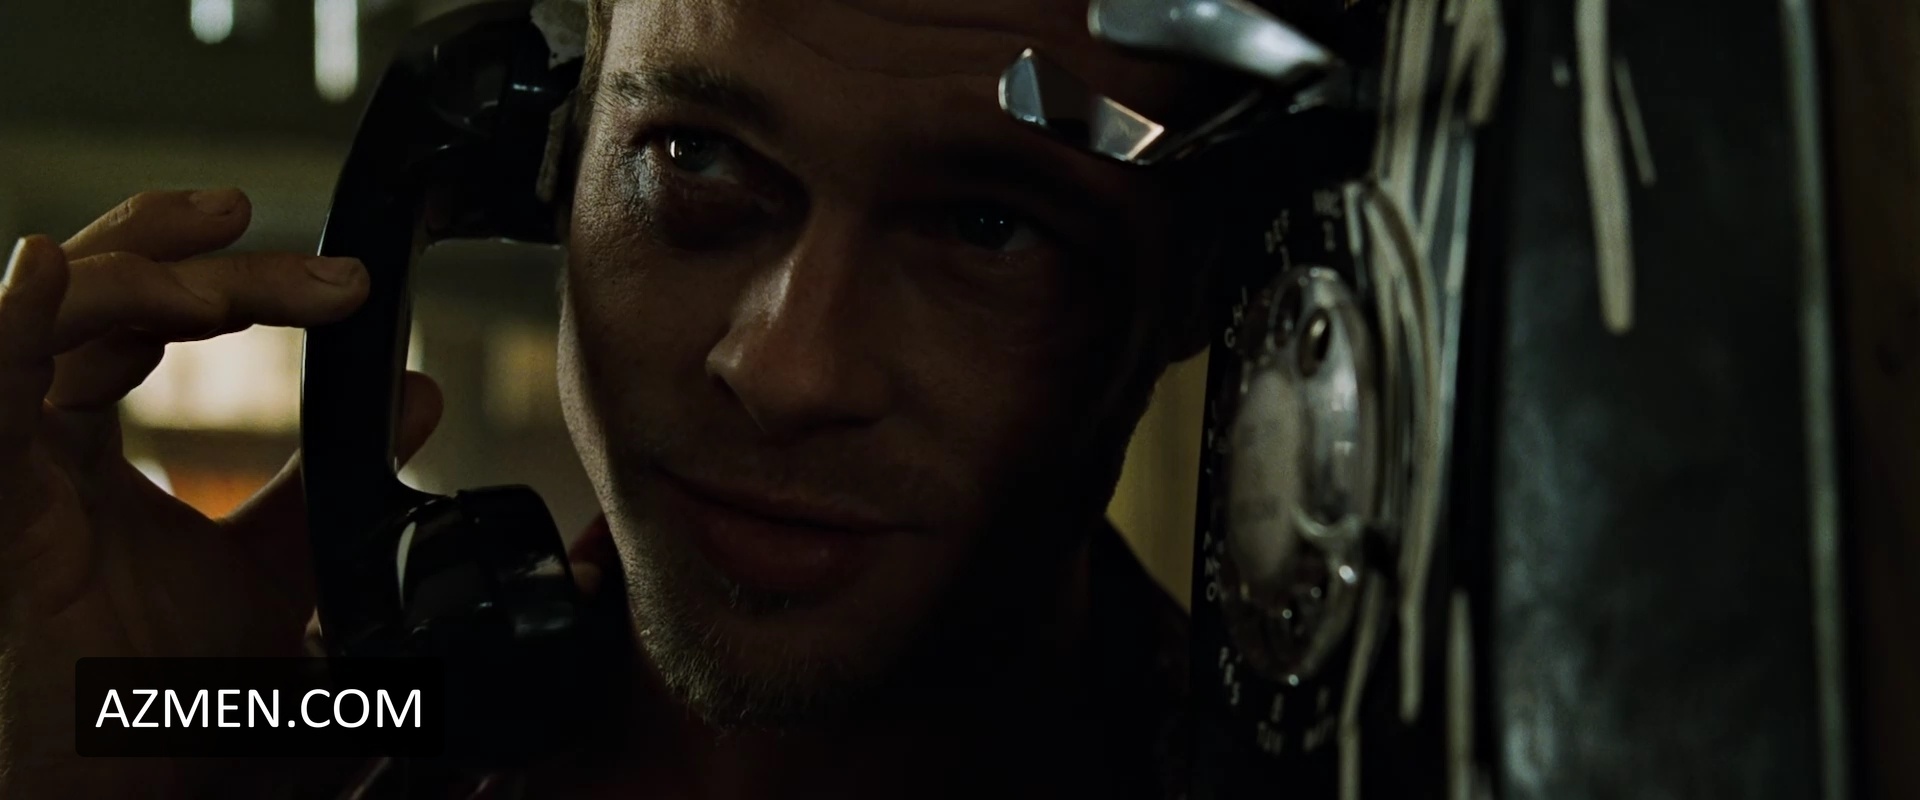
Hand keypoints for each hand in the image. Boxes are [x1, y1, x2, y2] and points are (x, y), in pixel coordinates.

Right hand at [0, 189, 442, 796]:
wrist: (116, 785)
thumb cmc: (158, 691)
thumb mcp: (273, 569)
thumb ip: (323, 481)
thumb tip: (413, 398)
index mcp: (81, 439)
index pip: (140, 312)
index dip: (224, 270)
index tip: (345, 284)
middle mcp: (32, 435)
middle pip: (101, 289)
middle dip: (203, 257)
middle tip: (336, 282)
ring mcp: (4, 462)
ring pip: (54, 317)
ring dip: (146, 284)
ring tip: (237, 300)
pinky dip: (9, 325)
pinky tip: (41, 270)